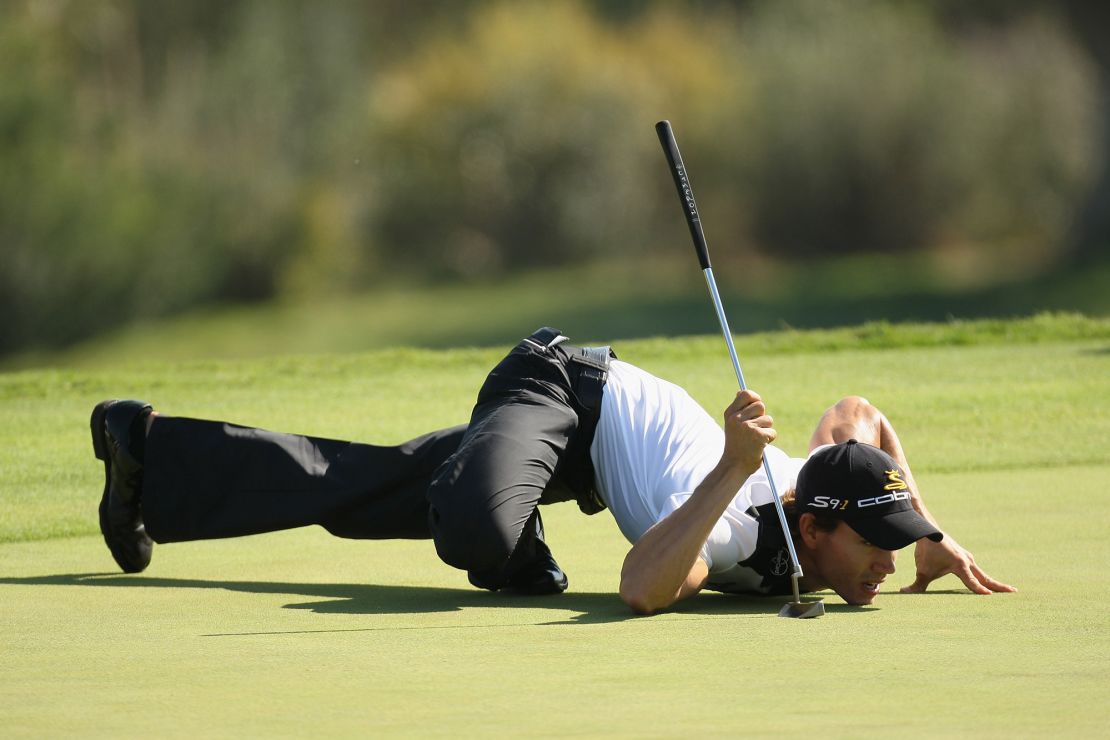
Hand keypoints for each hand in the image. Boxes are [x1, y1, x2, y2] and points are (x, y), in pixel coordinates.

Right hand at [721, 389, 776, 472]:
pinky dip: (769, 439)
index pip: (745, 394)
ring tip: (755, 439)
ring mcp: (747, 427)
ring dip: (766, 429)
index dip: (754, 398)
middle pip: (760, 406)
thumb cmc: (736, 445)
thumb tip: (741, 392)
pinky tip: (760, 446)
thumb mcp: (731, 425)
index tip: (756, 405)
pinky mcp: (758, 436)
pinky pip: (772, 432)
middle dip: (761, 416)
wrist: (734, 466)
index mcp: (730, 414)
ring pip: (768, 420)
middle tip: (755, 428)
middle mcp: (737, 418)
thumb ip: (738, 409)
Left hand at [900, 535, 1015, 594]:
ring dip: (994, 583)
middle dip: (998, 586)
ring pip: (983, 574)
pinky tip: (989, 584)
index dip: (978, 589)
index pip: (971, 581)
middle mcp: (968, 562)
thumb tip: (902, 593)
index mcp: (959, 565)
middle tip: (1014, 592)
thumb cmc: (926, 552)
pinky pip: (977, 571)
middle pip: (985, 578)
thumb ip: (916, 585)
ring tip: (1008, 591)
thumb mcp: (922, 570)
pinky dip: (985, 578)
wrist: (928, 533)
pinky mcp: (966, 558)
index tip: (989, 596)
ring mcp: (969, 559)